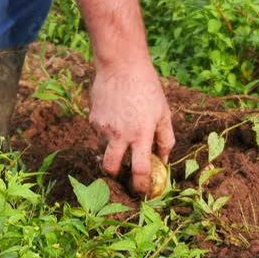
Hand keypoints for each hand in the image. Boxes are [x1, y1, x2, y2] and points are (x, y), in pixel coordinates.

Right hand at [89, 61, 174, 195]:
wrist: (121, 65)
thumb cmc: (147, 87)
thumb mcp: (163, 112)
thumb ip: (165, 139)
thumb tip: (165, 160)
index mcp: (141, 134)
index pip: (139, 170)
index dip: (141, 186)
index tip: (142, 192)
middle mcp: (120, 134)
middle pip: (112, 169)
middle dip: (116, 177)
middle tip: (123, 174)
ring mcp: (103, 127)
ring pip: (104, 150)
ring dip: (113, 150)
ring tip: (122, 132)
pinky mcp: (93, 119)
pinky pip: (99, 134)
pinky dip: (107, 132)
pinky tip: (114, 116)